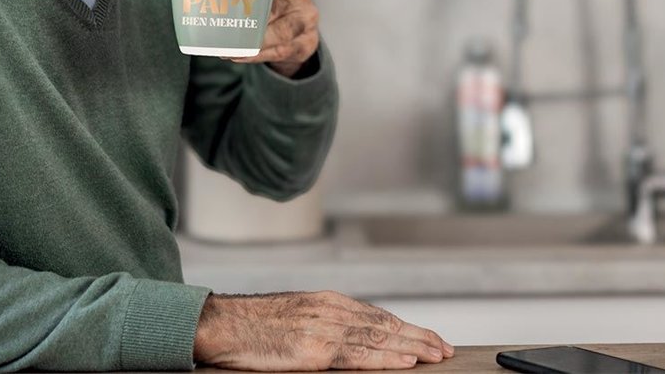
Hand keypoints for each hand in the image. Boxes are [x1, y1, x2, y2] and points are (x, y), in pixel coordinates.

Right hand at [193, 291, 454, 369]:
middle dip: (418, 337)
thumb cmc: (251, 326)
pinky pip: (357, 356)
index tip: (429, 338)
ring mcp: (322, 329)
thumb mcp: (293, 317)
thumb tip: (348, 342)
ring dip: (413, 347)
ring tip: (437, 355)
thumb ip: (322, 325)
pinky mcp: (312, 351)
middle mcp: (329, 310)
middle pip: (384, 325)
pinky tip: (407, 361)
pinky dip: (387, 357)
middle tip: (446, 348)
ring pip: (378, 339)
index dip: (405, 328)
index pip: (376, 316)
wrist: (219, 324)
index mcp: (325, 302)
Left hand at [227, 0, 319, 77]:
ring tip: (228, 50)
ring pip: (281, 31)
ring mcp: (307, 16)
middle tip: (222, 29)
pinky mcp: (308, 41)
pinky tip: (241, 56)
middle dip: (249, 20)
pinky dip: (259, 55)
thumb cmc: (266, 3)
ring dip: (253, 43)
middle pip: (275, 5)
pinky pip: (282, 50)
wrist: (295, 29)